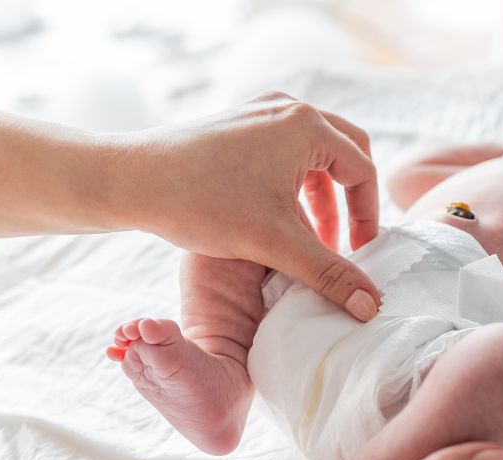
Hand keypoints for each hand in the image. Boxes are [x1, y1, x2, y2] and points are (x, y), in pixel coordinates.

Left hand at [111, 92, 380, 320]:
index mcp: (307, 127)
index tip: (360, 255)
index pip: (363, 172)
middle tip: (346, 240)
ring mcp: (260, 111)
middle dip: (351, 200)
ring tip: (314, 238)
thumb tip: (372, 307)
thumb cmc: (203, 204)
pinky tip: (280, 218)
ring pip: (314, 152)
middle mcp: (288, 109)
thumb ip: (330, 275)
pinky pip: (285, 149)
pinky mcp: (237, 122)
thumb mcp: (276, 244)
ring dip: (322, 194)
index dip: (368, 218)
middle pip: (346, 152)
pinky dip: (295, 182)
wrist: (131, 181)